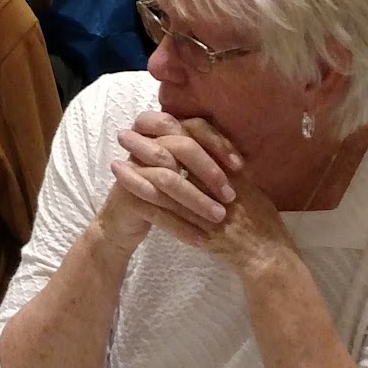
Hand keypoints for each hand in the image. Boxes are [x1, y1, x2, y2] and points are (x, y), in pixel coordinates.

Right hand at [103, 108, 239, 249]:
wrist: (122, 225)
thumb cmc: (162, 196)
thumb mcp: (182, 174)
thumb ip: (204, 162)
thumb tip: (244, 163)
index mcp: (161, 133)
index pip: (192, 126)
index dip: (217, 143)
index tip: (240, 166)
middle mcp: (144, 144)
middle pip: (180, 147)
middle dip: (209, 171)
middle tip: (230, 196)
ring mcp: (133, 169)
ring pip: (169, 180)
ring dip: (198, 200)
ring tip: (219, 218)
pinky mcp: (127, 196)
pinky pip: (158, 210)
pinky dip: (182, 227)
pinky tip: (202, 240)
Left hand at [109, 110, 292, 275]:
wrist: (266, 255)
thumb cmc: (260, 220)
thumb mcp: (248, 184)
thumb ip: (226, 165)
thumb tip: (208, 145)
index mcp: (226, 166)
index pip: (194, 135)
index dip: (168, 126)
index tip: (145, 121)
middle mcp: (215, 182)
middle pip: (174, 155)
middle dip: (146, 144)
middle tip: (123, 135)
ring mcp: (205, 206)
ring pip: (164, 184)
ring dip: (137, 174)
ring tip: (115, 165)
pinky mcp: (197, 229)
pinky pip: (166, 214)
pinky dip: (146, 202)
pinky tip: (128, 198)